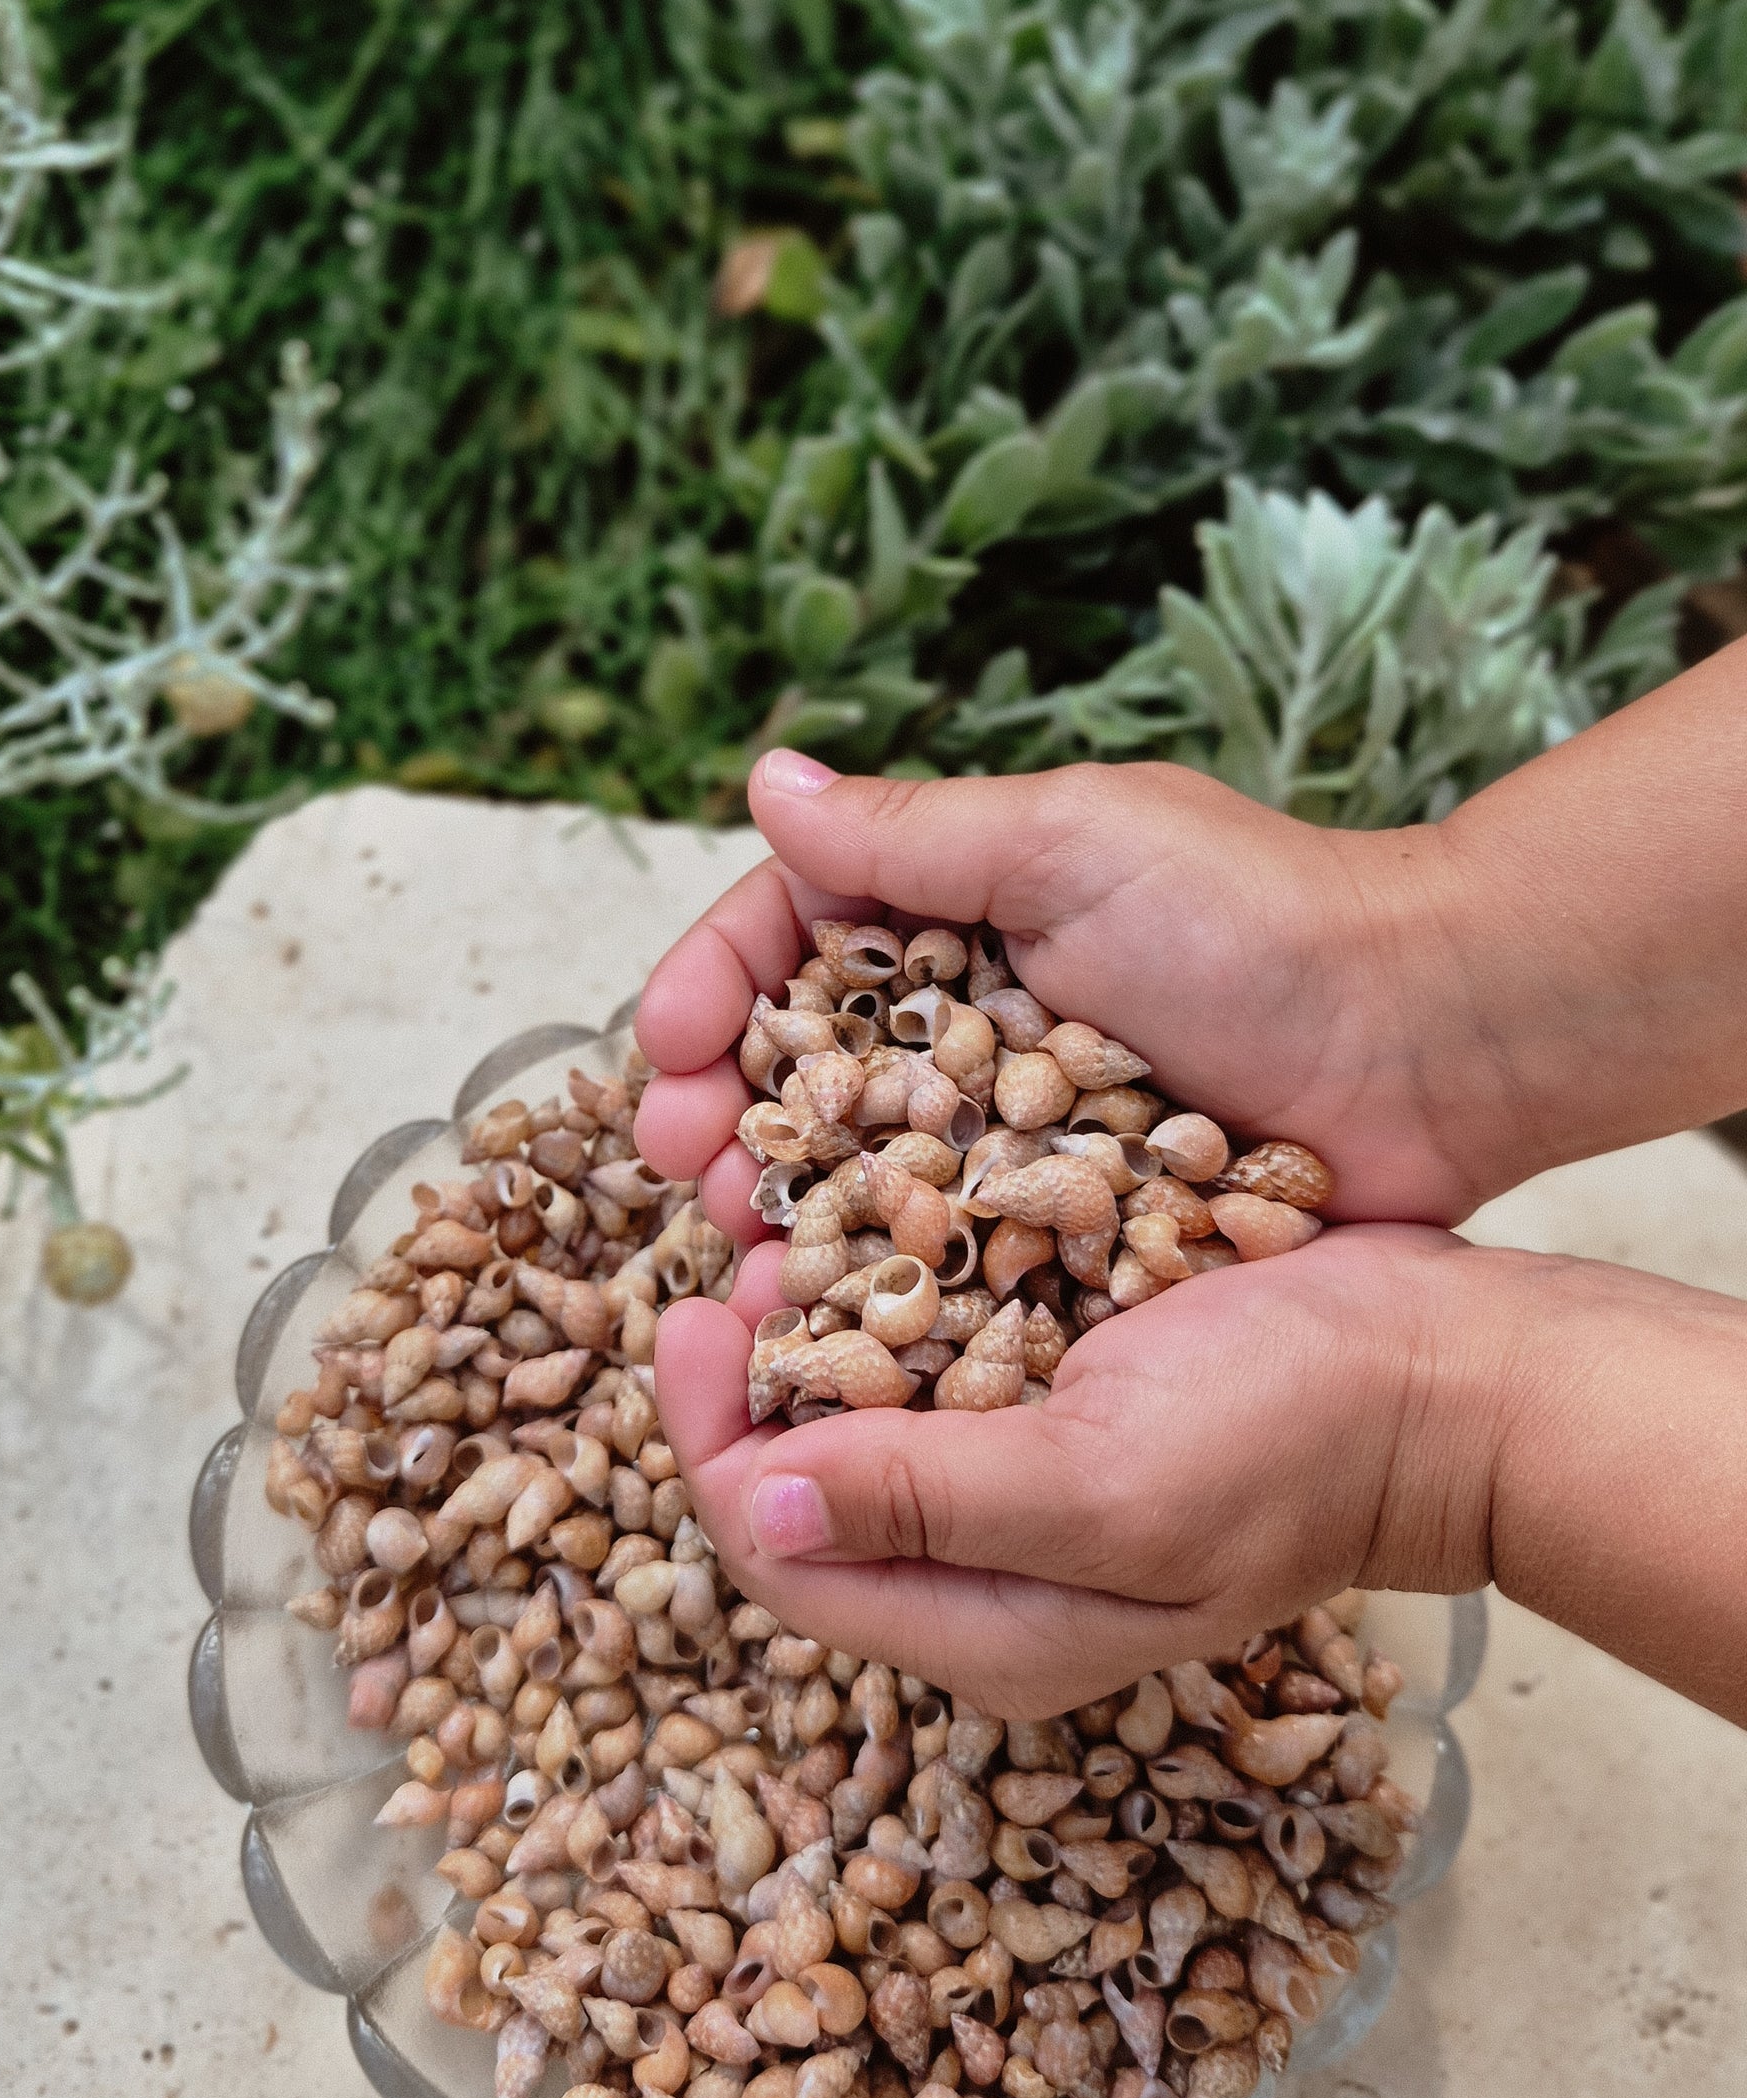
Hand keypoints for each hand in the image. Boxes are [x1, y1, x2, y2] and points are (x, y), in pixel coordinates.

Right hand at [634, 748, 1497, 1238]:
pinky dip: (886, 1286)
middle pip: (803, 1073)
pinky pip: (953, 1261)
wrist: (1429, 1045)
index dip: (716, 991)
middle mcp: (969, 1026)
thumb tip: (764, 780)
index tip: (667, 1046)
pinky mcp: (1064, 1231)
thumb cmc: (1263, 921)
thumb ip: (914, 834)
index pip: (793, 944)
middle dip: (729, 1115)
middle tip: (690, 1164)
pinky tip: (831, 1318)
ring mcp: (1014, 1138)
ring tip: (743, 1247)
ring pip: (862, 1178)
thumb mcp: (1076, 843)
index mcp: (957, 917)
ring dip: (786, 1210)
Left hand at [654, 1223, 1505, 1715]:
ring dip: (813, 1319)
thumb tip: (759, 1507)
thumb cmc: (1302, 1439)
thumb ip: (928, 1504)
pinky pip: (940, 1359)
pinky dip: (895, 1288)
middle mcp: (991, 1570)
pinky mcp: (1066, 1401)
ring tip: (793, 1219)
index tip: (693, 1313)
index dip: (712, 1439)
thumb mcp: (1105, 1483)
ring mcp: (1029, 1484)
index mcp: (987, 1628)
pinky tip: (884, 1210)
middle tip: (741, 1252)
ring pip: (863, 1414)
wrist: (1451, 1371)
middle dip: (752, 1374)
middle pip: (808, 1487)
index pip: (783, 1555)